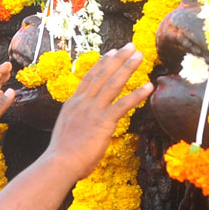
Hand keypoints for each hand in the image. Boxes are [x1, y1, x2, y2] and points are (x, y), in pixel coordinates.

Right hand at [47, 44, 152, 179]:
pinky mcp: (103, 122)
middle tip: (131, 46)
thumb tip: (84, 123)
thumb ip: (77, 122)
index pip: (89, 78)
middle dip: (118, 59)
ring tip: (140, 56)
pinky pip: (124, 104)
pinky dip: (137, 94)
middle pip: (103, 74)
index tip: (111, 52)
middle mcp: (83, 102)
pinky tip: (149, 87)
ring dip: (128, 68)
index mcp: (73, 103)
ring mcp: (93, 110)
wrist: (59, 163)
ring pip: (113, 83)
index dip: (102, 64)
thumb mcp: (67, 130)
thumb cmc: (62, 154)